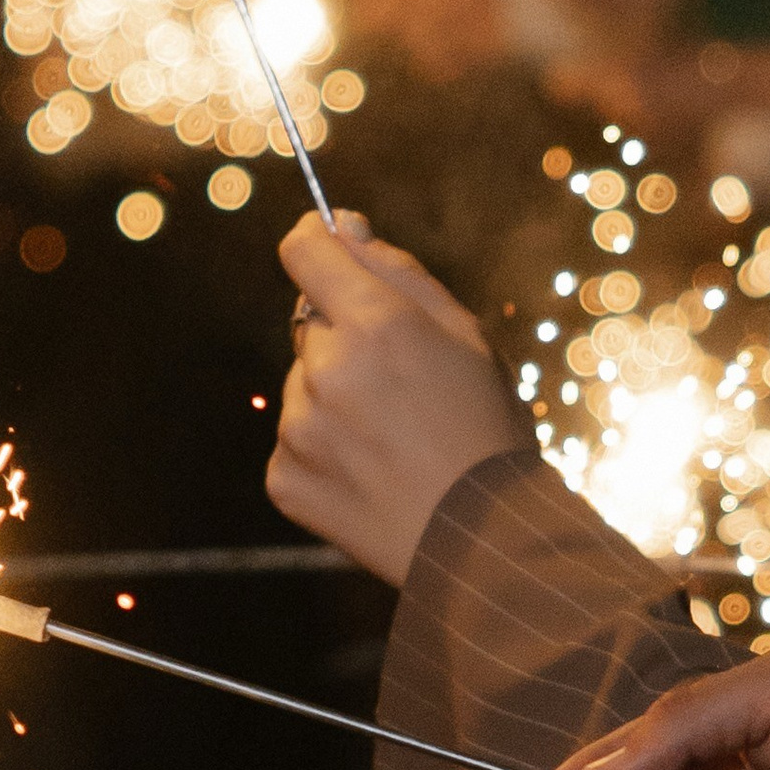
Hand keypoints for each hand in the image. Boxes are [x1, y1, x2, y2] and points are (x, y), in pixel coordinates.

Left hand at [265, 213, 527, 584]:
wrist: (484, 546)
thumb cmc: (485, 430)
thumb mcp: (466, 335)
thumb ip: (397, 270)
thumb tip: (341, 223)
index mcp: (378, 325)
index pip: (305, 251)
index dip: (316, 244)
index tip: (326, 249)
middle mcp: (327, 371)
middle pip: (310, 323)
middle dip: (344, 339)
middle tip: (399, 386)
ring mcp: (298, 428)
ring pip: (302, 385)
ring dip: (332, 397)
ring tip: (392, 440)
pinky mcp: (284, 478)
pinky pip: (293, 441)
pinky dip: (322, 450)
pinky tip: (371, 473)